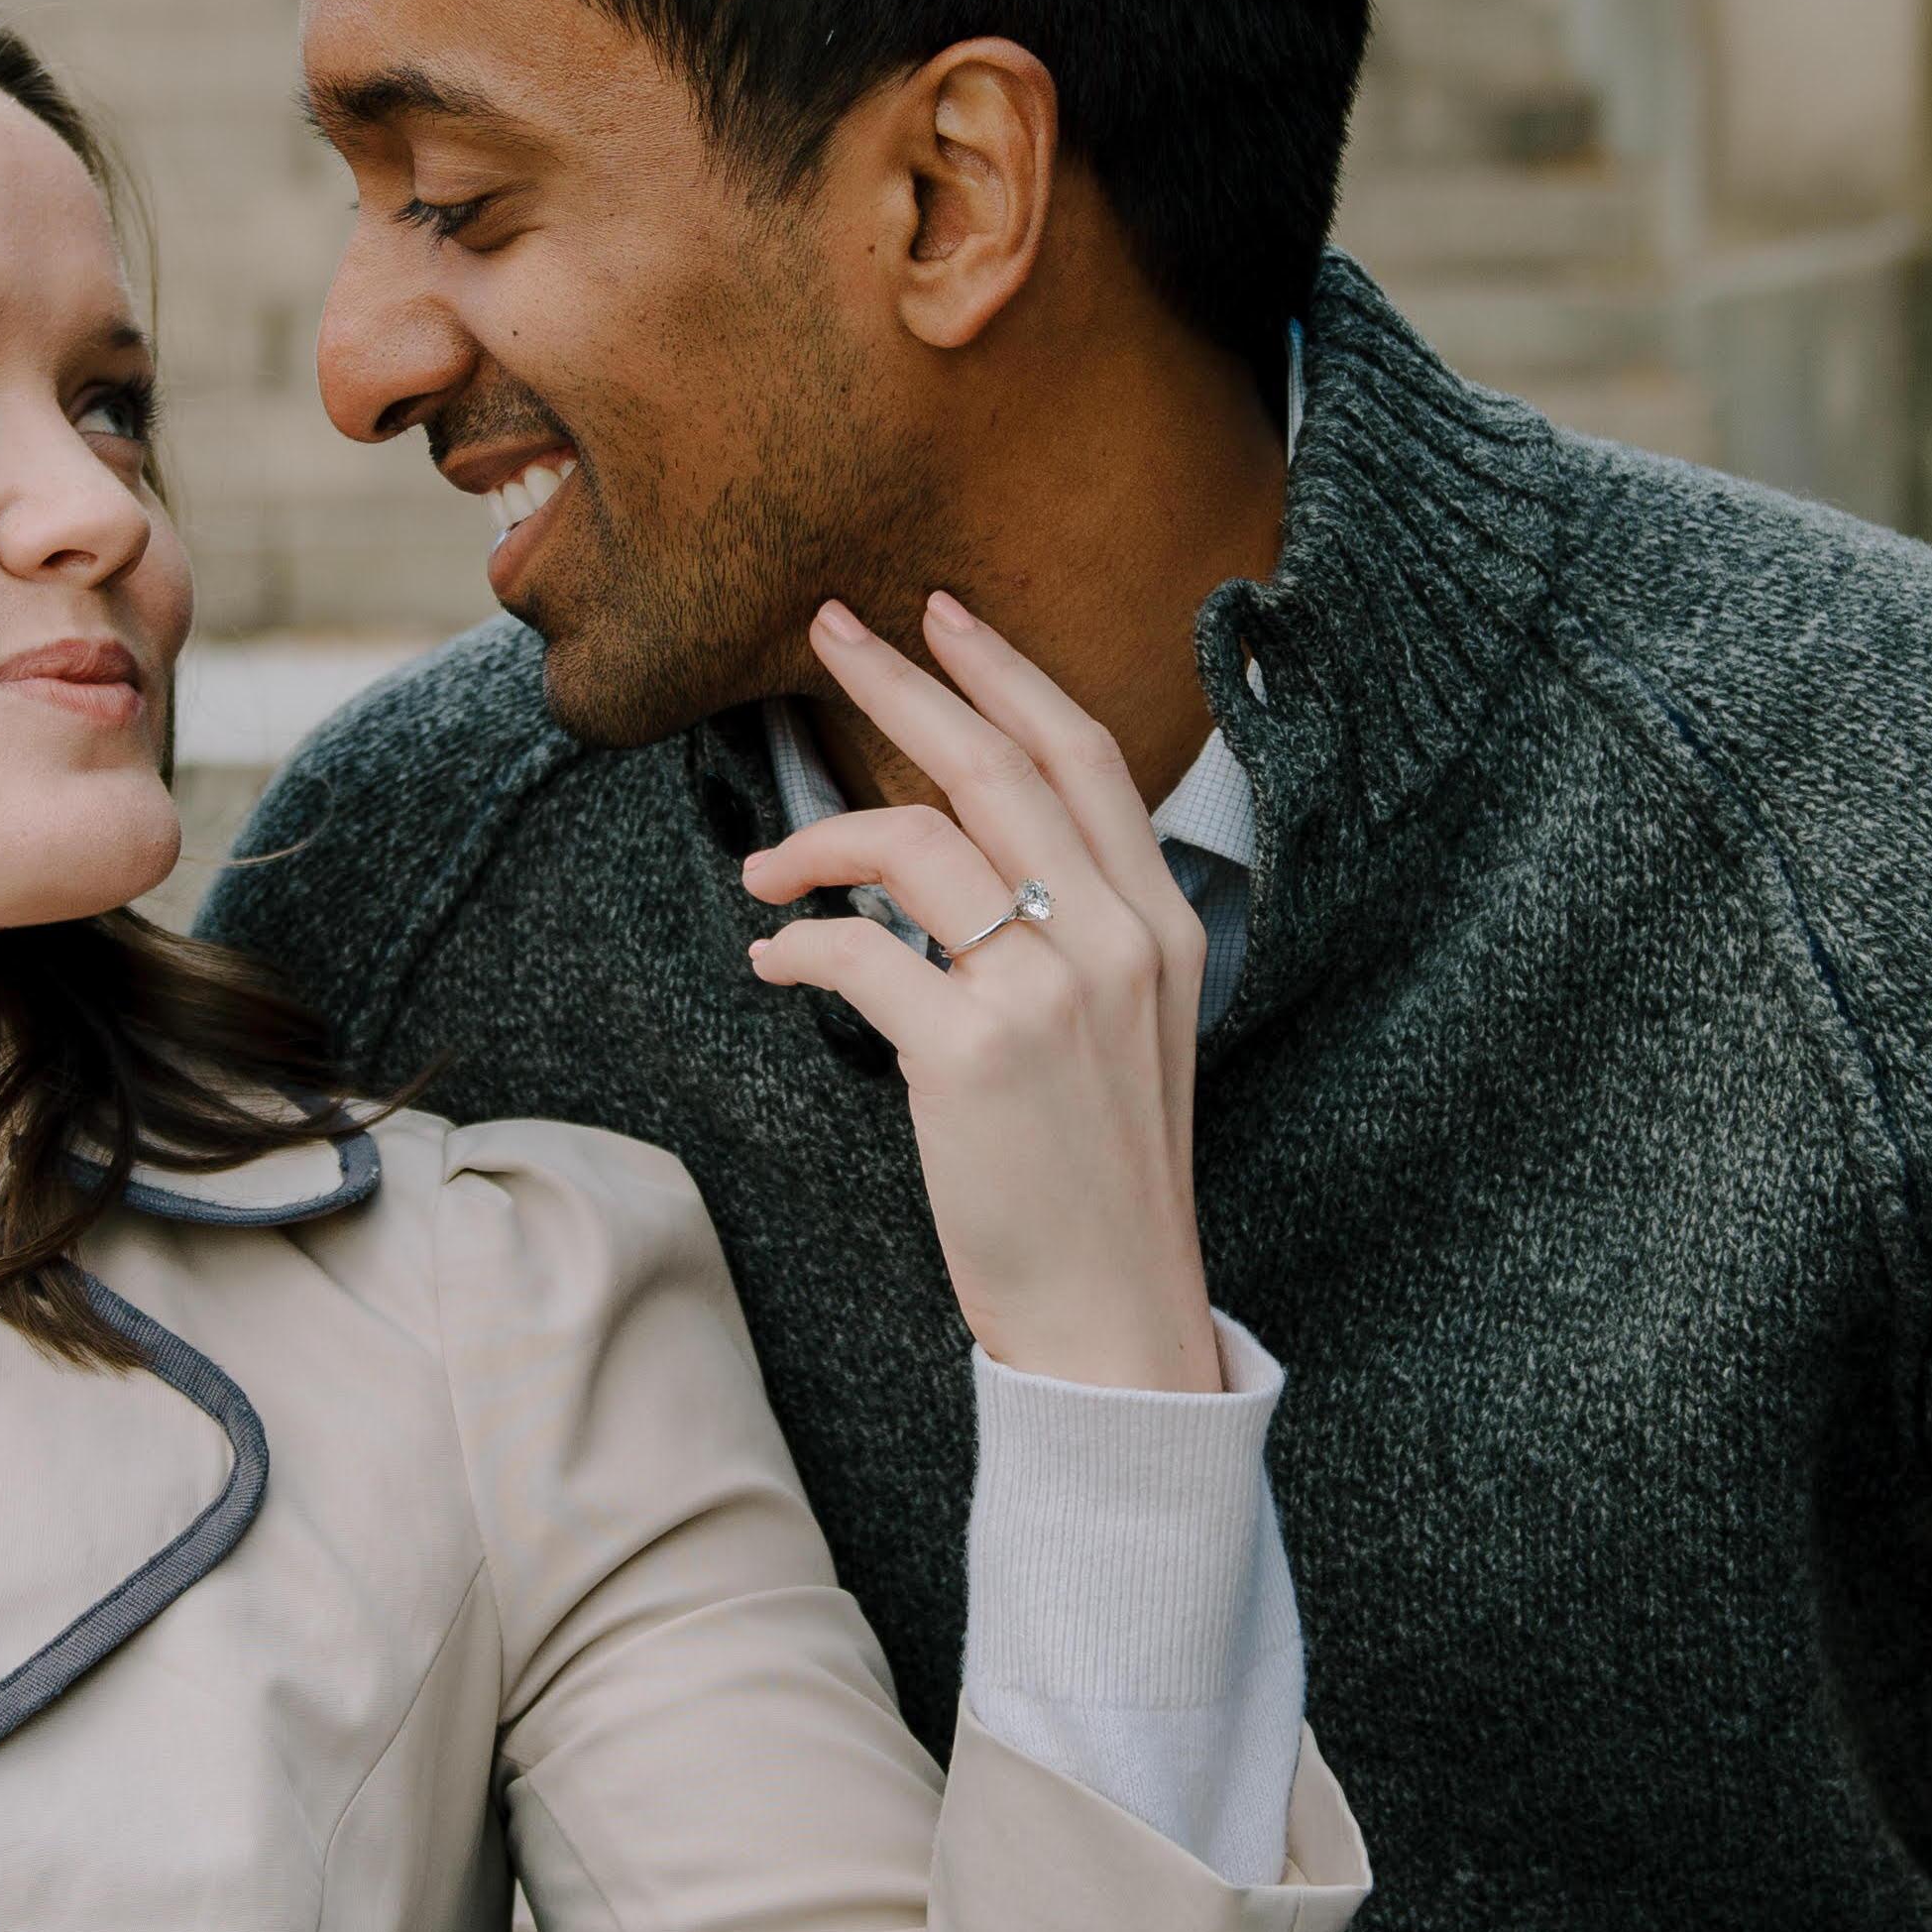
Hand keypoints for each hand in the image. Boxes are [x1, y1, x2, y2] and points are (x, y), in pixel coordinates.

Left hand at [738, 590, 1222, 1399]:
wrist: (1113, 1315)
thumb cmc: (1099, 1179)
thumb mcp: (1132, 1033)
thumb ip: (1082, 933)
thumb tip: (973, 858)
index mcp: (1164, 925)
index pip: (1085, 754)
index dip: (1008, 673)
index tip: (942, 616)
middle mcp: (1120, 940)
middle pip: (996, 765)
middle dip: (902, 681)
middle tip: (826, 625)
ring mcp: (1051, 994)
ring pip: (917, 842)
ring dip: (818, 835)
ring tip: (766, 865)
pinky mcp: (975, 1055)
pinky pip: (859, 951)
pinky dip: (799, 938)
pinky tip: (773, 956)